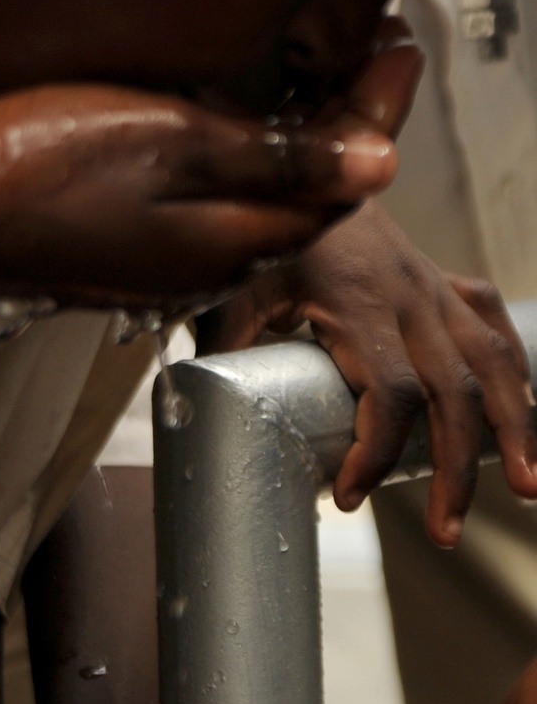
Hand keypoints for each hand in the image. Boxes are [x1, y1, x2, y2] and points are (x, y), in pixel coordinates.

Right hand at [0, 20, 421, 311]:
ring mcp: (162, 265)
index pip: (339, 190)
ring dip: (290, 146)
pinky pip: (208, 210)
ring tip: (306, 75)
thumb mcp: (171, 142)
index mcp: (229, 246)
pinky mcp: (127, 252)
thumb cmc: (39, 170)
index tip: (393, 51)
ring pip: (256, 207)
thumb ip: (275, 157)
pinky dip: (238, 165)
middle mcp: (205, 267)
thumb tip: (374, 164)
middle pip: (303, 203)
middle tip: (364, 54)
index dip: (375, 119)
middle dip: (342, 131)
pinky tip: (224, 122)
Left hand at [195, 200, 536, 546]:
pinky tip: (528, 420)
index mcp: (360, 301)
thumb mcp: (233, 286)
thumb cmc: (262, 236)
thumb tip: (199, 412)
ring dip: (515, 430)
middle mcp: (412, 296)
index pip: (391, 391)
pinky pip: (496, 331)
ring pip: (493, 366)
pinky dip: (519, 374)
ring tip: (527, 489)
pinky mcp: (446, 285)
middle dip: (456, 469)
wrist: (303, 170)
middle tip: (444, 533)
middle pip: (454, 394)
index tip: (347, 497)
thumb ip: (223, 346)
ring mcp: (436, 290)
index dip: (374, 452)